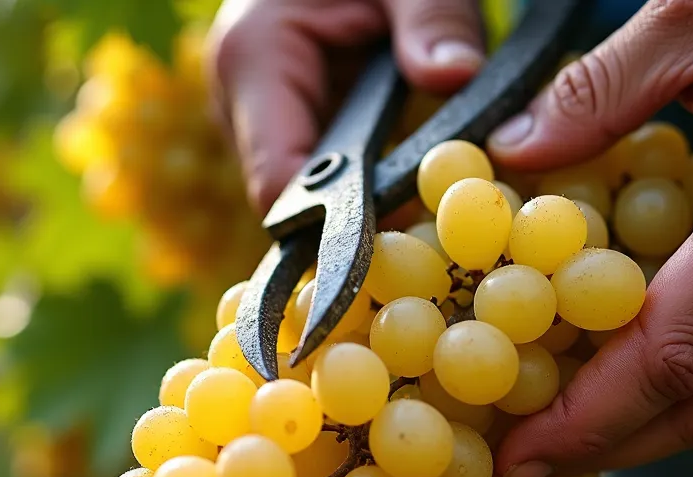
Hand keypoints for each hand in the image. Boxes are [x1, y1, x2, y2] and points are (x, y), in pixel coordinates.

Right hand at [205, 0, 484, 213]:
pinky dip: (360, 184)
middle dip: (357, 220)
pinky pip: (315, 171)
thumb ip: (433, 19)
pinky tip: (411, 188)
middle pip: (287, 198)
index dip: (333, 225)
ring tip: (429, 210)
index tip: (407, 239)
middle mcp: (237, 98)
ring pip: (301, 191)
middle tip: (435, 234)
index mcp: (254, 57)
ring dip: (361, 204)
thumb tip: (455, 74)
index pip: (277, 181)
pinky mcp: (277, 122)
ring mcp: (250, 114)